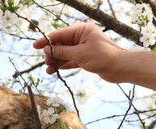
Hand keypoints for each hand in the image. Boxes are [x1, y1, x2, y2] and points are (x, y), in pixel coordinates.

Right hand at [33, 22, 155, 94]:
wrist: (120, 68)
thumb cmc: (102, 57)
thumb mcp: (79, 54)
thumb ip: (62, 52)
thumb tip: (47, 50)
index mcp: (82, 30)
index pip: (60, 34)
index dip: (46, 41)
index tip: (35, 46)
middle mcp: (82, 37)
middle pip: (62, 44)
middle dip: (52, 54)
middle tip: (46, 63)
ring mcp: (84, 48)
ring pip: (65, 54)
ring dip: (57, 61)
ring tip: (49, 70)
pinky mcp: (87, 58)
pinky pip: (71, 60)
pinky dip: (64, 65)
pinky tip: (56, 70)